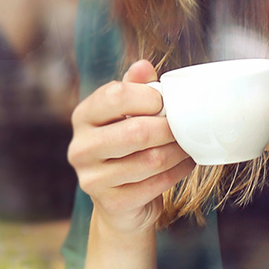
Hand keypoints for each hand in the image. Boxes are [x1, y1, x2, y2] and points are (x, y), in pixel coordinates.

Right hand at [68, 59, 196, 234]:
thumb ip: (134, 88)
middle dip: (169, 128)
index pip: (114, 95)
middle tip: (186, 126)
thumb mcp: (127, 114)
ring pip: (150, 160)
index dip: (148, 96)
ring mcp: (92, 179)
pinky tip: (185, 164)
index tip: (165, 102)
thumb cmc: (127, 147)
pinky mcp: (112, 203)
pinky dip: (177, 172)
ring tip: (188, 145)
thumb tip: (143, 65)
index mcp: (83, 117)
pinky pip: (155, 184)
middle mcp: (80, 148)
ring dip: (178, 151)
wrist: (121, 202)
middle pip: (136, 131)